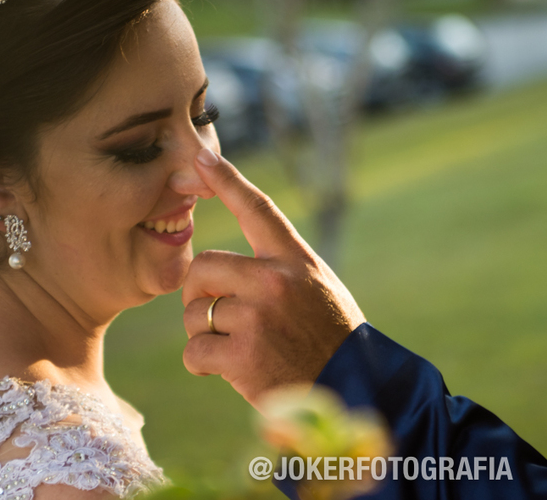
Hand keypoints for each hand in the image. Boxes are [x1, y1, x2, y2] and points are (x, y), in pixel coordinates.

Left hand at [178, 148, 365, 407]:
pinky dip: (201, 365)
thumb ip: (279, 271)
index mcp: (296, 260)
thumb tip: (224, 270)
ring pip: (194, 313)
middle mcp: (276, 280)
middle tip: (213, 315)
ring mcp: (258, 317)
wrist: (352, 390)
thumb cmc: (332, 340)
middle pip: (204, 267)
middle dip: (199, 294)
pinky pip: (194, 352)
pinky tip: (224, 371)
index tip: (198, 156)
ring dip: (203, 334)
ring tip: (233, 348)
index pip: (257, 208)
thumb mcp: (318, 289)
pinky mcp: (243, 355)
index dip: (225, 179)